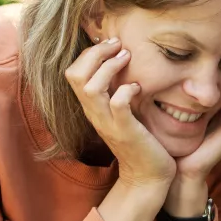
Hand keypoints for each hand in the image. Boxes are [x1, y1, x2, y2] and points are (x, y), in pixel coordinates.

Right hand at [64, 39, 174, 187]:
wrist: (148, 176)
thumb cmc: (140, 141)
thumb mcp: (123, 112)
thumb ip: (117, 91)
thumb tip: (123, 61)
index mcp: (92, 107)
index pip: (72, 73)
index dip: (88, 53)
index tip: (111, 44)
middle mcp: (95, 114)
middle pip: (74, 75)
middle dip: (95, 53)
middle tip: (117, 45)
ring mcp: (109, 123)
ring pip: (90, 88)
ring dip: (109, 67)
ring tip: (127, 57)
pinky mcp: (126, 132)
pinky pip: (118, 105)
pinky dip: (126, 91)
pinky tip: (138, 87)